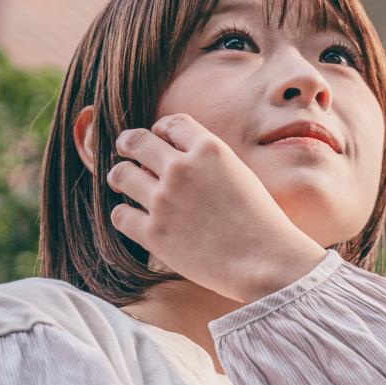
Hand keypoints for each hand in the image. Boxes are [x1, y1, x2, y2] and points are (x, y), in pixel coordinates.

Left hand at [106, 113, 328, 303]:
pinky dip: (124, 215)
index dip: (161, 129)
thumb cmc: (262, 221)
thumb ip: (211, 162)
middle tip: (126, 151)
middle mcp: (182, 169)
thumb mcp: (242, 175)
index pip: (171, 123)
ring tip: (124, 184)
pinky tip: (135, 218)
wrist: (266, 261)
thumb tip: (183, 158)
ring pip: (120, 174)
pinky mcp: (154, 233)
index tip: (159, 138)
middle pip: (136, 141)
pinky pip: (120, 215)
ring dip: (120, 177)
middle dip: (128, 144)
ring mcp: (164, 200)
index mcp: (210, 150)